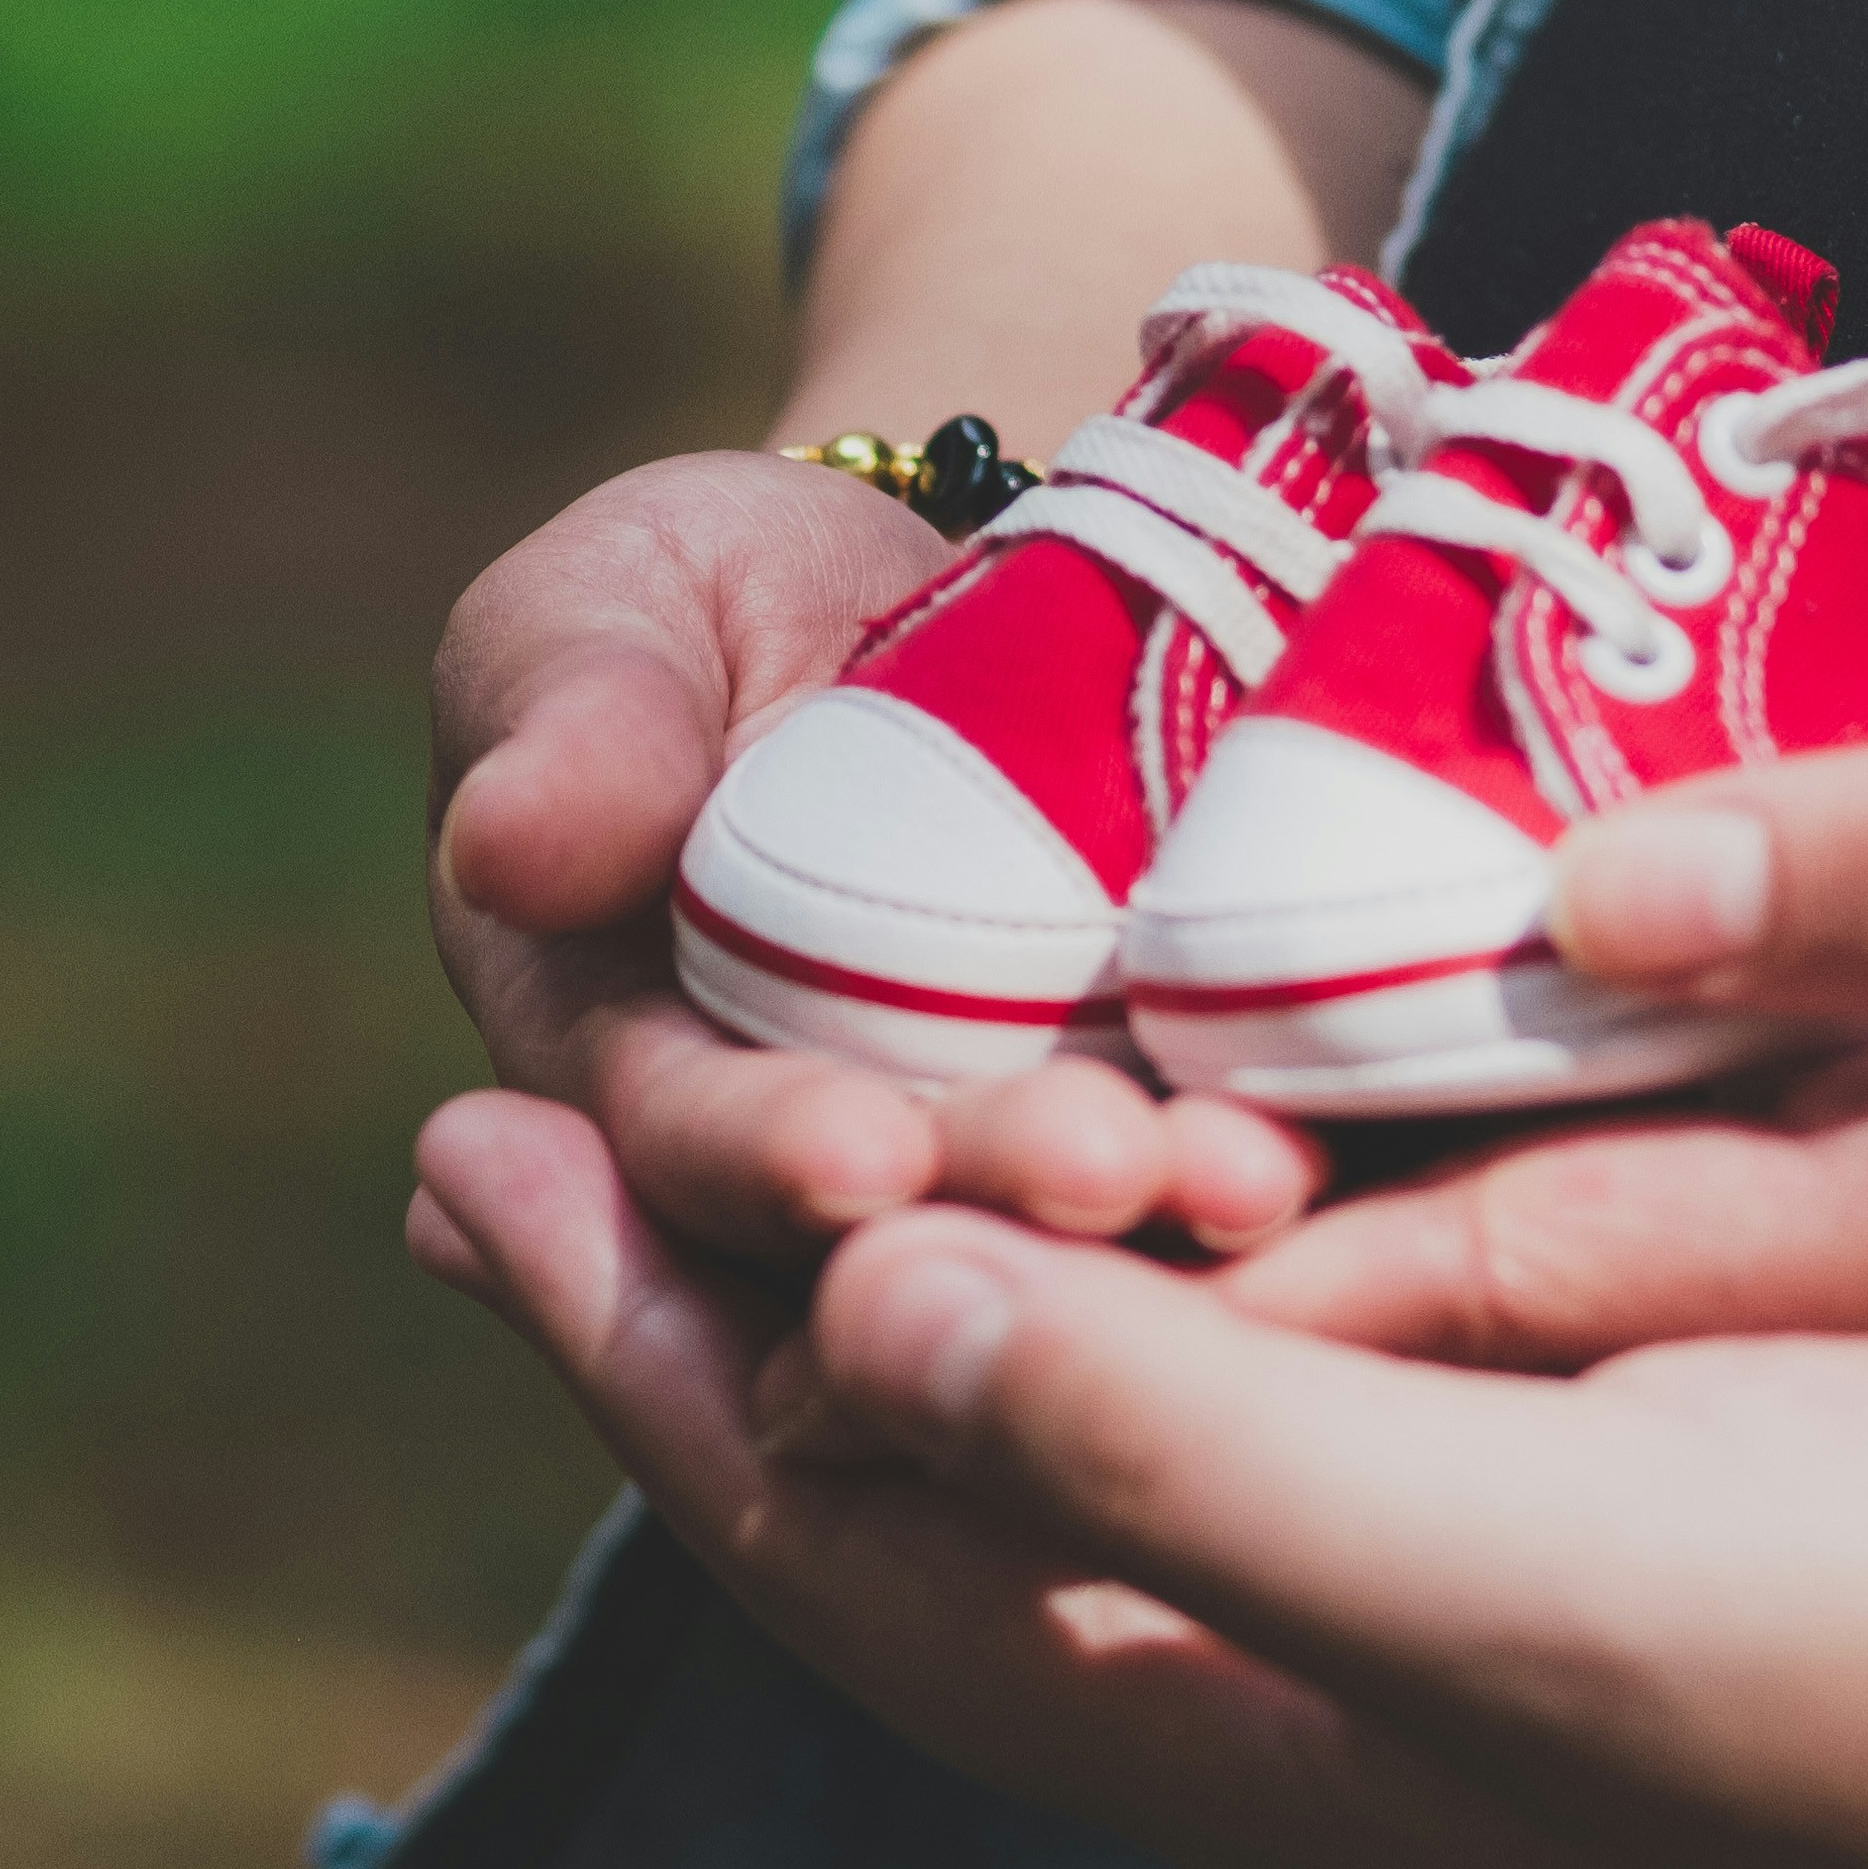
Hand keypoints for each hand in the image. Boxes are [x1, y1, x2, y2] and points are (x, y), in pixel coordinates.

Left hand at [412, 1096, 1867, 1868]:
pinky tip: (1135, 1090)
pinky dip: (1152, 1221)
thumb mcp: (1520, 1571)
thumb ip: (1165, 1453)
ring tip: (779, 1041)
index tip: (462, 1153)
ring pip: (1099, 1410)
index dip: (641, 1366)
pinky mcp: (1619, 1479)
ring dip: (927, 1240)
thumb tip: (838, 1325)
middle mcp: (1333, 1688)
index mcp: (1267, 1741)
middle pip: (935, 1484)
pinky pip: (1285, 1353)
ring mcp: (1479, 1589)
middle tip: (536, 1084)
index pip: (849, 1555)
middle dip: (728, 1294)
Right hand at [431, 452, 1321, 1255]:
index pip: (684, 1159)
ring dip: (1169, 1248)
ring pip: (1073, 1275)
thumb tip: (504, 841)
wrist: (977, 594)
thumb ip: (568, 712)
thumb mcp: (621, 605)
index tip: (848, 1151)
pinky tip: (1363, 1154)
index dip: (761, 1164)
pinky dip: (1312, 1197)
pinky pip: (1240, 1209)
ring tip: (1259, 1177)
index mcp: (630, 1090)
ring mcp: (1012, 1195)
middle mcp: (819, 1195)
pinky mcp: (1186, 1150)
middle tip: (1104, 1174)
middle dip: (993, 1220)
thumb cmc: (731, 600)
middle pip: (894, 1259)